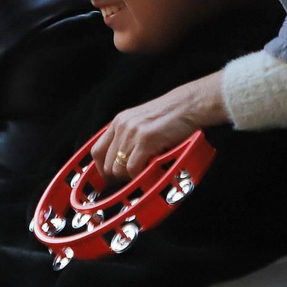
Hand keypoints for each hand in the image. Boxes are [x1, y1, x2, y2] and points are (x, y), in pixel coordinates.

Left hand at [91, 72, 227, 180]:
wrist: (188, 105)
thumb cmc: (171, 116)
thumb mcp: (142, 123)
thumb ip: (130, 138)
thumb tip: (122, 163)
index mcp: (118, 122)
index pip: (97, 151)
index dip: (101, 169)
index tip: (110, 178)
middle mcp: (122, 126)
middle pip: (107, 163)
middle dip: (117, 177)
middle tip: (131, 181)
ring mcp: (132, 133)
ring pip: (118, 168)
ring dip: (129, 177)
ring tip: (142, 175)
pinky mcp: (146, 140)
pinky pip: (133, 168)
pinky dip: (139, 175)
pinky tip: (149, 171)